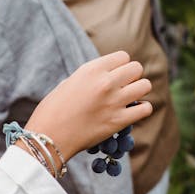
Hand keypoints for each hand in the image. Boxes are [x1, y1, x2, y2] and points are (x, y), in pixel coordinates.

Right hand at [25, 51, 151, 162]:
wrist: (48, 137)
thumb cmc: (52, 110)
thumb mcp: (68, 83)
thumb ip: (89, 77)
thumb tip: (105, 76)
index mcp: (91, 69)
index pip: (123, 56)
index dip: (120, 66)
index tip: (115, 76)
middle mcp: (105, 82)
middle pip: (137, 68)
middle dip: (132, 77)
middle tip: (123, 87)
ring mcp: (114, 101)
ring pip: (145, 85)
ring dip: (139, 91)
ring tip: (129, 99)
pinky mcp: (119, 121)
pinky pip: (146, 109)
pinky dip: (142, 110)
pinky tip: (132, 112)